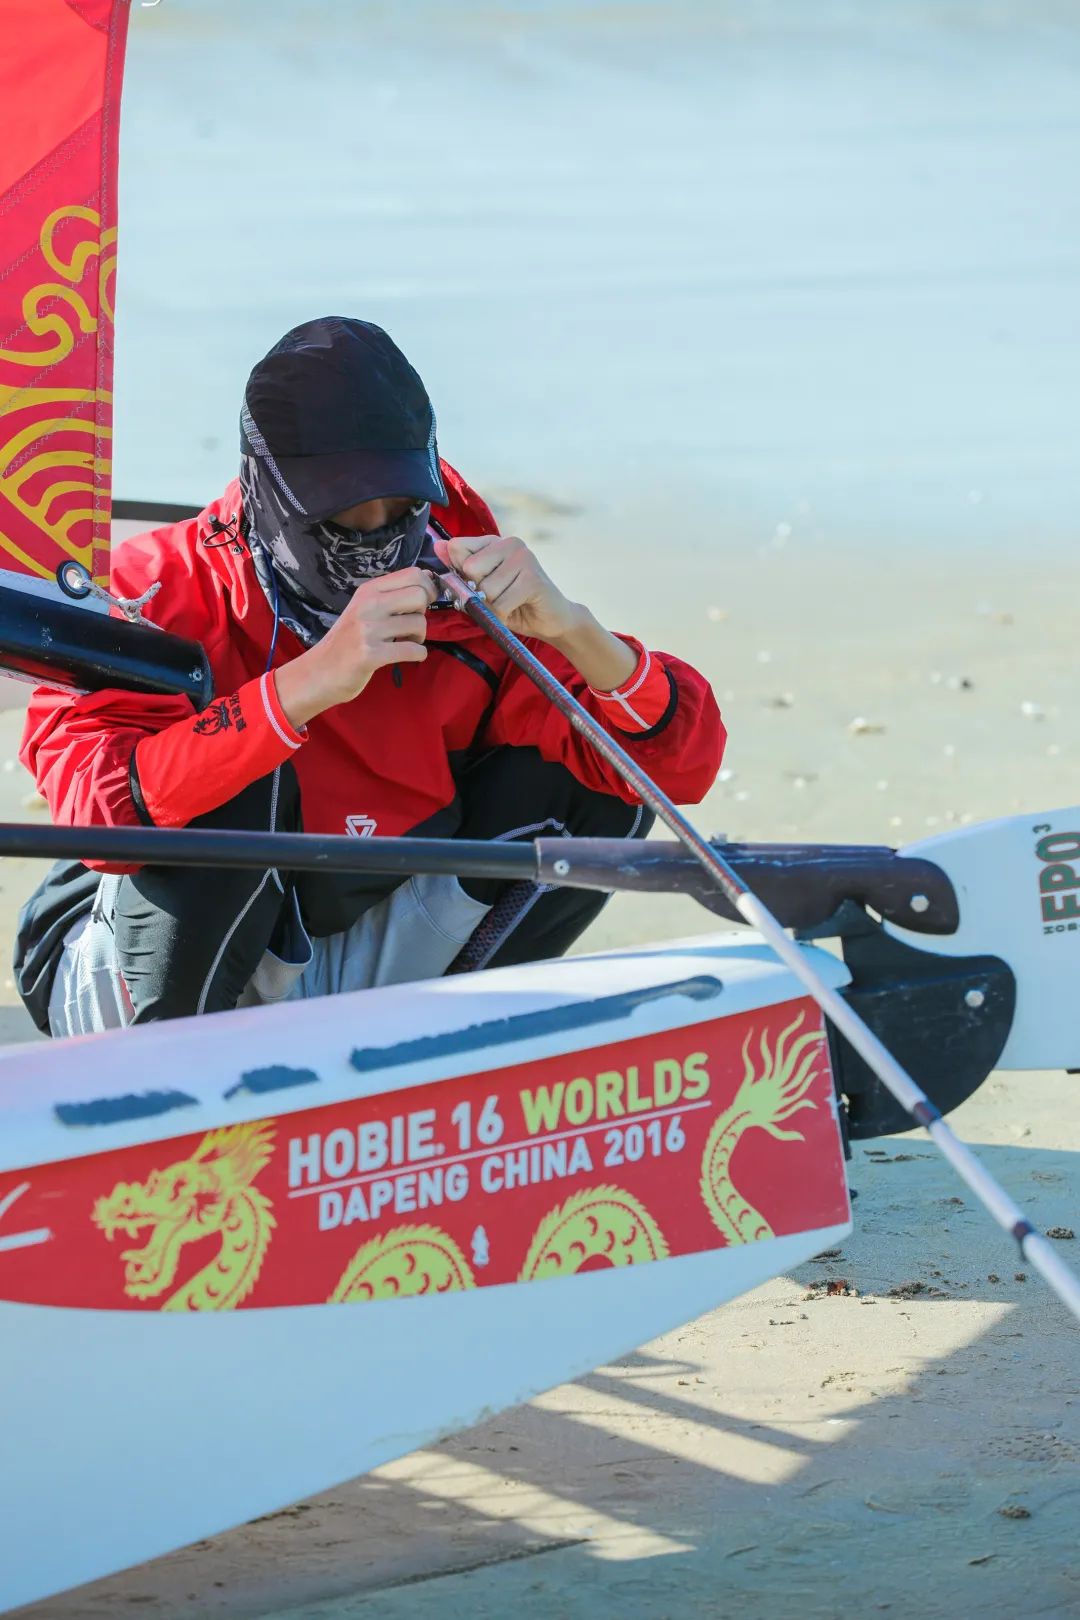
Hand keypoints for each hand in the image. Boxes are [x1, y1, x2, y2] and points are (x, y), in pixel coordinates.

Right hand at [274, 566, 438, 725]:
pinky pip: (413, 650)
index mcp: (368, 590)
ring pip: (419, 624)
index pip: (413, 574)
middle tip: (411, 626)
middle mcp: (368, 605)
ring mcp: (368, 629)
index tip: (422, 604)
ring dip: (419, 638)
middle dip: (424, 613)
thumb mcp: (364, 609)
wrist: (320, 672)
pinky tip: (408, 656)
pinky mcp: (371, 654)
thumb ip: (392, 596)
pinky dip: (419, 655)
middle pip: (420, 595)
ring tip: (405, 643)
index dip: (427, 588)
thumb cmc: (347, 641)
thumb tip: (430, 581)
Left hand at [434, 534, 583, 641]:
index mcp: (495, 542)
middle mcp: (510, 543)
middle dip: (479, 592)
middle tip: (499, 596)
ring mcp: (524, 559)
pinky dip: (504, 615)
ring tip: (510, 603)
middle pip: (470, 569)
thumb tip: (439, 546)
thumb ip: (460, 566)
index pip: (457, 548)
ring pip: (486, 590)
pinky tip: (517, 609)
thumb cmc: (514, 603)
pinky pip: (501, 603)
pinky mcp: (532, 579)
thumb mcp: (481, 585)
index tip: (480, 583)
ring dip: (494, 606)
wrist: (550, 620)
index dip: (462, 574)